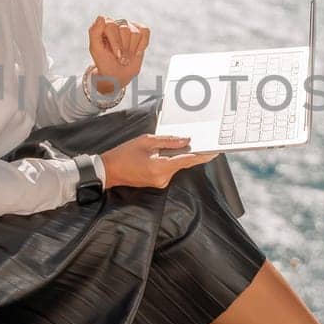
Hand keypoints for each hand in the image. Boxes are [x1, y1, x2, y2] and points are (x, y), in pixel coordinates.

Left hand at [88, 16, 148, 95]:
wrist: (117, 74)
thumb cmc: (105, 61)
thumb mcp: (96, 50)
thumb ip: (94, 32)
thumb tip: (101, 17)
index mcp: (104, 25)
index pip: (111, 26)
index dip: (116, 42)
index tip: (116, 55)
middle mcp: (117, 23)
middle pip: (125, 30)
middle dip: (124, 48)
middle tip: (121, 59)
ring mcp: (130, 26)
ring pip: (135, 33)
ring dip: (131, 49)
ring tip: (126, 57)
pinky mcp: (141, 31)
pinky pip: (145, 32)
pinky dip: (142, 44)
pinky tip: (136, 52)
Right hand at [98, 134, 220, 189]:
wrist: (109, 170)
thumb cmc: (124, 154)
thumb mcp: (146, 141)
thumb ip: (168, 141)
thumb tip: (185, 140)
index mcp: (161, 167)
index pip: (187, 160)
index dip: (202, 155)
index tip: (214, 152)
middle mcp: (163, 177)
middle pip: (182, 162)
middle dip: (186, 151)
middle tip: (190, 139)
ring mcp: (160, 182)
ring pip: (175, 166)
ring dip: (175, 156)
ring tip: (164, 146)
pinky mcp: (157, 183)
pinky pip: (169, 170)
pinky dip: (169, 161)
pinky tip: (159, 154)